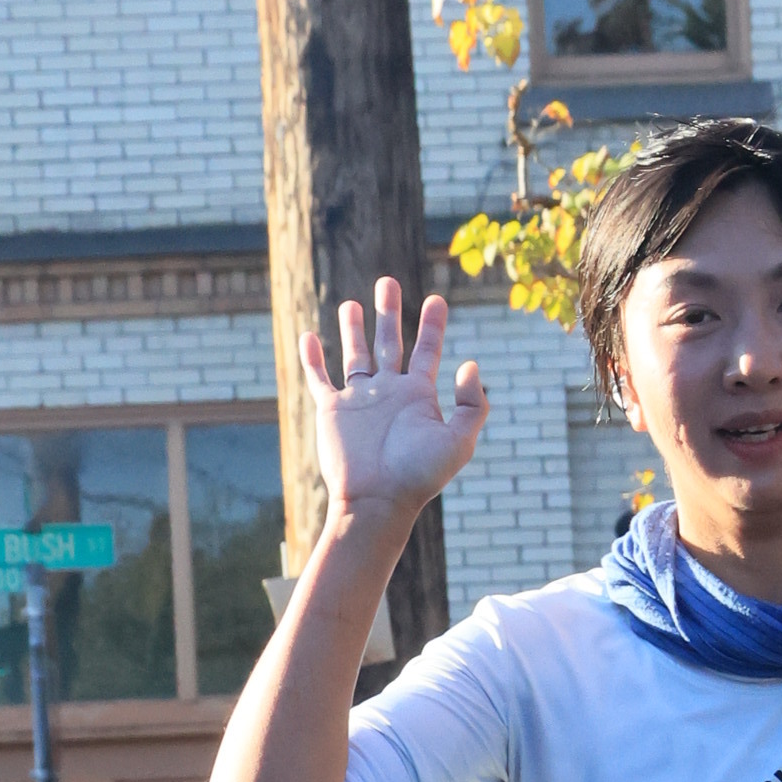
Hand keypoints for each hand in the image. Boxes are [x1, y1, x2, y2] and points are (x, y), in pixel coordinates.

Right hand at [303, 282, 487, 524]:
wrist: (378, 499)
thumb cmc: (419, 475)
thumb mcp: (459, 440)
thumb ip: (472, 404)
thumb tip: (469, 365)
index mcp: (418, 396)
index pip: (426, 350)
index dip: (432, 325)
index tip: (437, 299)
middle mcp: (389, 393)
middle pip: (389, 342)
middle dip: (389, 312)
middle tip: (388, 282)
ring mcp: (360, 400)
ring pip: (355, 354)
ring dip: (354, 329)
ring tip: (352, 305)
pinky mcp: (332, 410)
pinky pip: (320, 378)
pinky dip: (313, 358)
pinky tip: (309, 337)